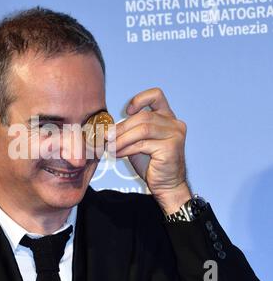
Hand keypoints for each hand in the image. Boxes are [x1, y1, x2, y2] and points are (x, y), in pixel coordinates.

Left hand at [108, 88, 190, 214]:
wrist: (166, 185)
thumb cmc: (152, 163)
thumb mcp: (139, 141)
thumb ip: (130, 131)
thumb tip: (106, 129)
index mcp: (168, 117)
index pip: (156, 95)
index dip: (139, 99)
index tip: (126, 112)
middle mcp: (174, 123)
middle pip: (143, 116)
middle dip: (121, 127)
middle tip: (106, 137)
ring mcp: (174, 135)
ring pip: (142, 130)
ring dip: (121, 139)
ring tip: (110, 147)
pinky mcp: (170, 148)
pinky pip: (142, 144)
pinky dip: (126, 149)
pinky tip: (117, 154)